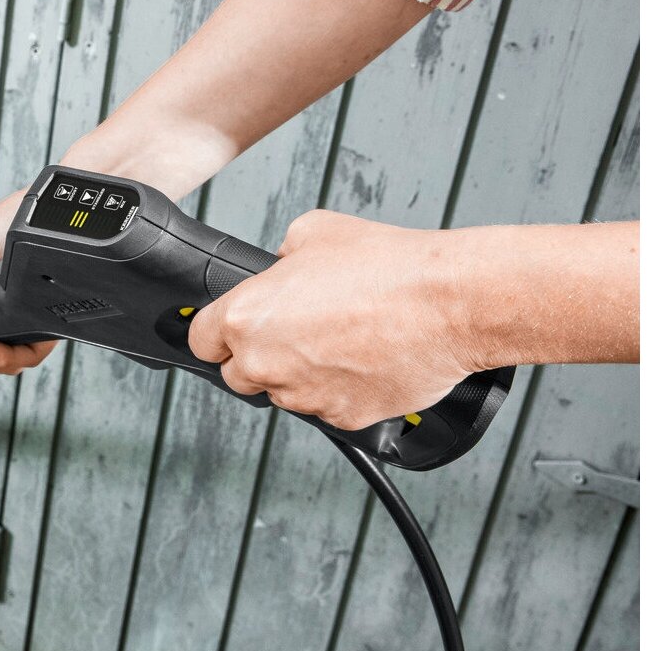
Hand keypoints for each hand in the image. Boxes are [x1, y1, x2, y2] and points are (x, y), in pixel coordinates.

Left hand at [187, 210, 477, 430]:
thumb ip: (280, 256)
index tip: (231, 332)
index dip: (217, 333)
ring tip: (341, 341)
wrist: (450, 303)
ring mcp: (304, 395)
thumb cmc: (389, 266)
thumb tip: (278, 267)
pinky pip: (327, 408)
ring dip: (300, 375)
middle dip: (258, 357)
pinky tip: (365, 360)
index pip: (201, 340)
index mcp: (246, 317)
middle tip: (297, 332)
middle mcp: (266, 362)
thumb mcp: (313, 233)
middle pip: (237, 375)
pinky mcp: (342, 417)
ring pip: (284, 393)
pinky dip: (339, 391)